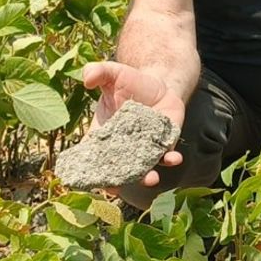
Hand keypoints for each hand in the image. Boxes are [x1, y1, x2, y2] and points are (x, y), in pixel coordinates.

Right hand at [82, 61, 184, 188]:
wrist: (159, 82)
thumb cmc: (130, 81)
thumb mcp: (112, 73)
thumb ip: (98, 71)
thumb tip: (87, 77)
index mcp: (104, 133)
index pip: (92, 155)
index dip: (89, 169)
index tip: (88, 180)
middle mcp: (123, 146)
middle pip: (118, 169)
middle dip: (118, 181)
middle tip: (116, 189)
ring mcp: (145, 148)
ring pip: (144, 168)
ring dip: (147, 176)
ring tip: (150, 178)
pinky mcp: (164, 144)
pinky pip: (167, 156)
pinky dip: (170, 158)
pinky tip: (173, 157)